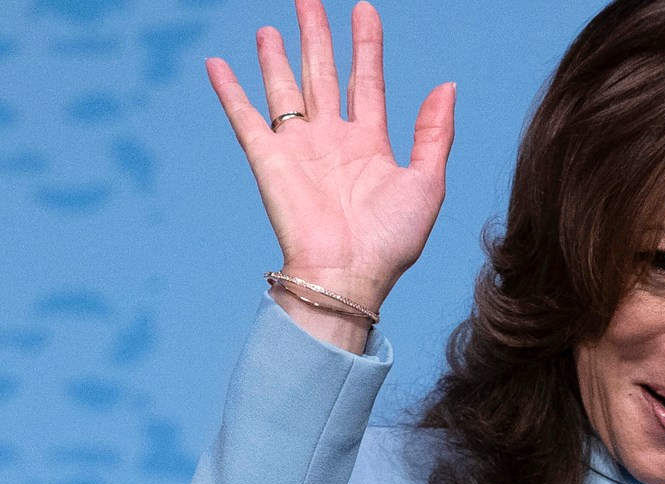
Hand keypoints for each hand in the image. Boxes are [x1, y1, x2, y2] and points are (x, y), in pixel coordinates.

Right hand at [206, 0, 454, 349]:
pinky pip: (245, 117)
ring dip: (277, 57)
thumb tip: (447, 85)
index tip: (364, 9)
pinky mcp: (268, 159)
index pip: (366, 80)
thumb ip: (435, 133)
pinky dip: (230, 91)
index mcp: (369, 144)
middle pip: (322, 73)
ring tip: (272, 27)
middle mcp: (331, 140)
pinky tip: (217, 65)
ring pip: (285, 88)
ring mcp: (298, 148)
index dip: (365, 44)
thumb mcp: (427, 183)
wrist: (348, 276)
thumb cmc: (390, 241)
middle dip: (317, 36)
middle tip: (310, 0)